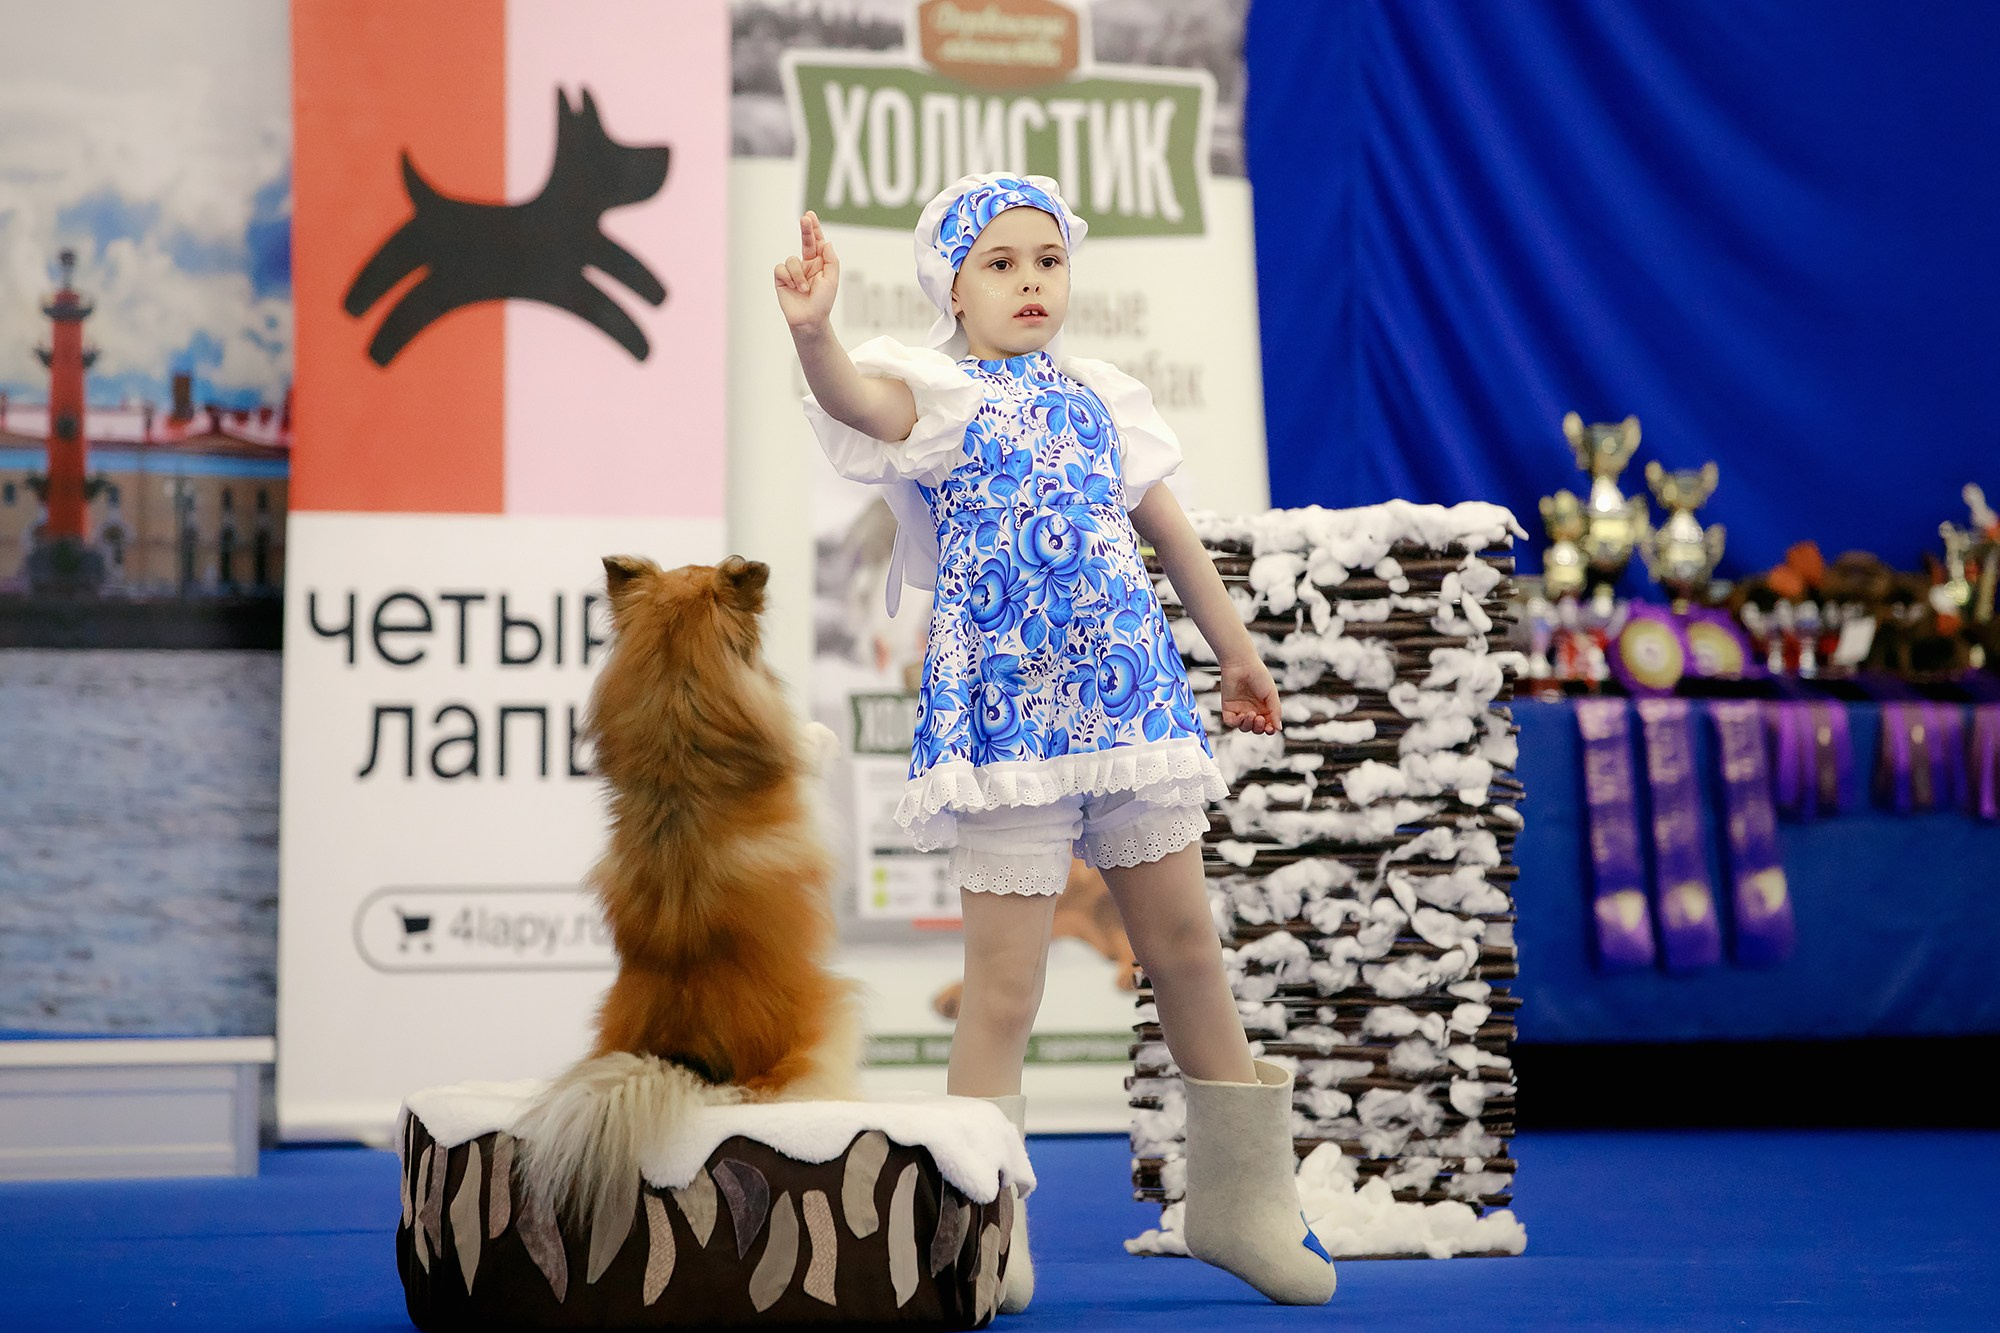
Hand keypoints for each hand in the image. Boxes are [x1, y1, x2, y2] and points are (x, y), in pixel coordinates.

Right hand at [773, 211, 839, 331]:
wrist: (810, 320)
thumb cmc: (823, 302)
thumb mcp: (832, 280)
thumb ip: (831, 260)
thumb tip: (826, 242)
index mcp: (819, 263)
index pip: (817, 242)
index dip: (814, 229)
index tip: (810, 216)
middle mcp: (806, 264)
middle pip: (805, 241)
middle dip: (805, 230)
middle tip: (805, 218)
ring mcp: (793, 271)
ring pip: (792, 260)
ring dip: (799, 275)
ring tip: (804, 289)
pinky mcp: (781, 278)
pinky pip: (782, 268)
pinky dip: (790, 278)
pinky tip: (795, 289)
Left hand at [1218, 653, 1281, 734]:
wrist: (1242, 665)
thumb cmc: (1259, 676)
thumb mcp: (1272, 694)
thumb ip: (1276, 712)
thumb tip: (1279, 728)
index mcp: (1264, 708)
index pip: (1267, 725)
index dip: (1269, 730)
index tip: (1270, 729)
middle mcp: (1252, 710)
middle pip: (1256, 729)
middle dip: (1259, 728)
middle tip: (1260, 718)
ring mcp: (1240, 710)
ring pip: (1244, 728)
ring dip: (1249, 725)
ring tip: (1251, 714)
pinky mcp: (1228, 708)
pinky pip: (1231, 722)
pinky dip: (1237, 723)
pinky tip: (1242, 715)